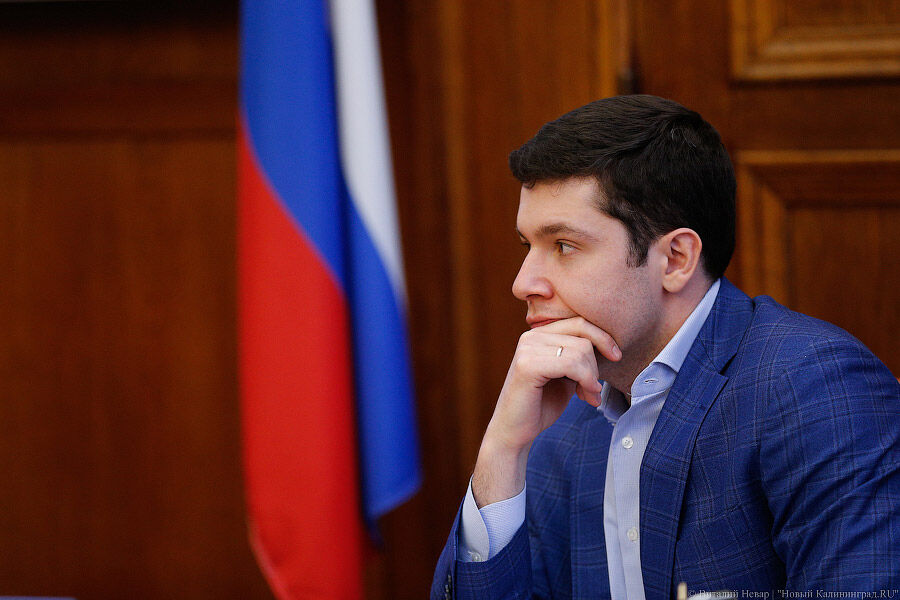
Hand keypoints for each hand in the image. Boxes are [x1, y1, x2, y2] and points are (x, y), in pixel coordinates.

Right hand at [472, 317, 620, 505]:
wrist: (514, 432)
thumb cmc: (540, 405)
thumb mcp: (566, 376)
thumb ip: (579, 358)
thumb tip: (610, 346)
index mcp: (539, 334)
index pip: (579, 322)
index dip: (603, 337)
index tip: (617, 357)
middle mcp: (531, 336)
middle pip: (583, 336)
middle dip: (596, 365)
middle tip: (594, 390)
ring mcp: (527, 348)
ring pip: (580, 350)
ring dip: (592, 377)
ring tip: (588, 396)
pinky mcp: (527, 365)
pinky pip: (571, 364)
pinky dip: (585, 380)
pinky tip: (585, 396)